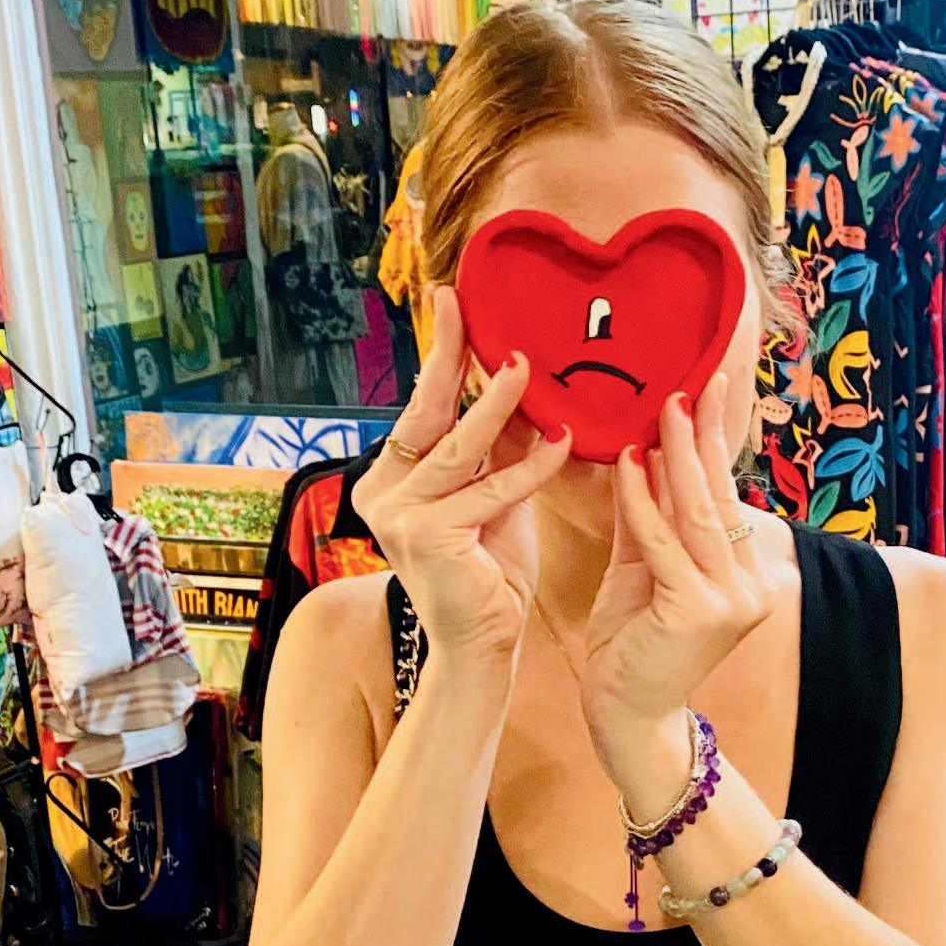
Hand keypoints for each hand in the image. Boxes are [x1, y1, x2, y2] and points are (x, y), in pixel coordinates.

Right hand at [352, 287, 570, 666]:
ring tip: (525, 365)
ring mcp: (397, 516)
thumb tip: (522, 378)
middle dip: (447, 354)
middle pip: (425, 413)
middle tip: (462, 303)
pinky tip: (563, 441)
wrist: (483, 643)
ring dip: (496, 404)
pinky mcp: (428, 537)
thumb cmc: (490, 570)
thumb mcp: (496, 492)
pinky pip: (490, 489)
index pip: (421, 408)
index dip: (440, 356)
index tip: (452, 302)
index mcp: (389, 479)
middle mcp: (381, 493)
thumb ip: (502, 443)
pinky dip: (530, 466)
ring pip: (459, 447)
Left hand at [582, 373, 767, 798]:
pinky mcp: (699, 611)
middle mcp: (751, 584)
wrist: (626, 716)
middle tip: (689, 383)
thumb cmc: (631, 643)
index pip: (726, 495)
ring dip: (677, 457)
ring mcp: (732, 600)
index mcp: (744, 573)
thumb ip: (648, 516)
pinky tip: (632, 463)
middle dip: (701, 436)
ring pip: (698, 513)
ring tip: (662, 409)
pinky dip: (646, 502)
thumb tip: (644, 450)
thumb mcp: (641, 567)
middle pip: (719, 496)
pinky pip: (665, 543)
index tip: (708, 387)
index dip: (715, 441)